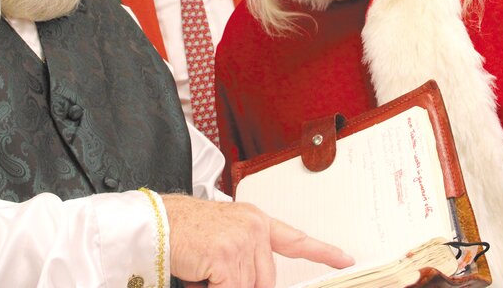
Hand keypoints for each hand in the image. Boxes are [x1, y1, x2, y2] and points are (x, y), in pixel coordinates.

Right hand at [162, 194, 353, 287]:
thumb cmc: (185, 231)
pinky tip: (198, 274)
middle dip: (239, 285)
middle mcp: (254, 227)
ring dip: (222, 286)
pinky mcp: (226, 256)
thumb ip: (248, 259)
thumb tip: (259, 283)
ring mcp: (241, 240)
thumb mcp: (225, 240)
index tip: (346, 259)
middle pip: (264, 280)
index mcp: (256, 221)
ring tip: (201, 268)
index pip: (295, 239)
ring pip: (245, 287)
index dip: (323, 251)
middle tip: (214, 272)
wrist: (156, 223)